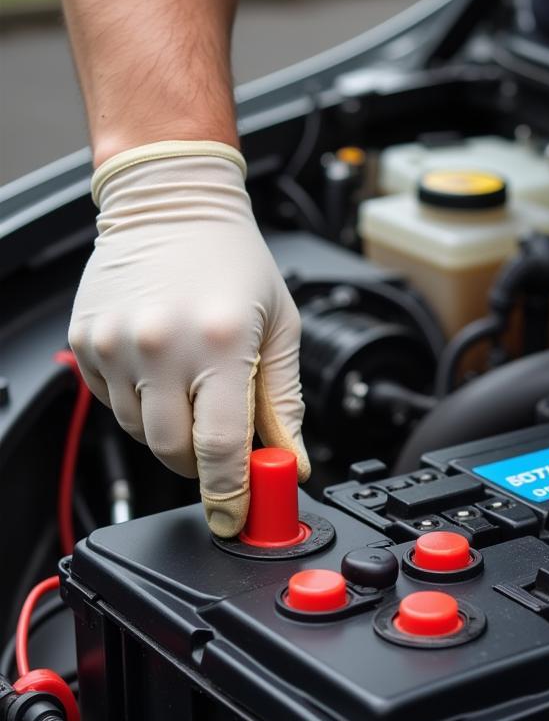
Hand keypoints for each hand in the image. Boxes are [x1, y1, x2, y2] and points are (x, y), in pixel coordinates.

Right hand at [69, 142, 309, 536]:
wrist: (172, 202)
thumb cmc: (234, 261)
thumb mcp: (280, 329)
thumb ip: (284, 402)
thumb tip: (291, 462)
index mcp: (218, 343)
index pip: (220, 448)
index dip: (230, 493)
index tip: (236, 517)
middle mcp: (159, 345)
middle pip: (174, 452)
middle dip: (203, 465)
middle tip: (222, 444)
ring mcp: (115, 344)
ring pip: (141, 434)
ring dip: (172, 432)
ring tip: (192, 386)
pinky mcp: (86, 342)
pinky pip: (112, 404)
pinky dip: (141, 404)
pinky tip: (161, 369)